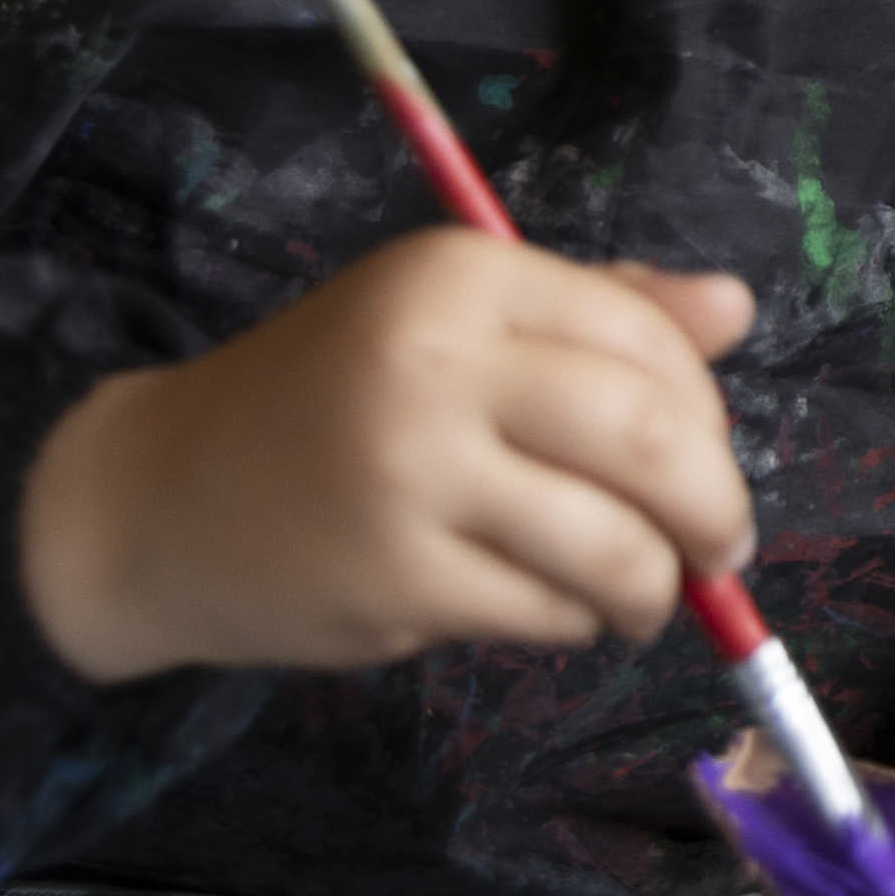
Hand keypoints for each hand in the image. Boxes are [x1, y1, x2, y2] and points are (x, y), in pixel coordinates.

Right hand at [15, 231, 759, 685]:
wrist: (156, 495)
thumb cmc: (326, 403)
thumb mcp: (447, 326)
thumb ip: (594, 313)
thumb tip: (738, 307)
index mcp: (458, 276)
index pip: (643, 336)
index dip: (704, 408)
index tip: (706, 452)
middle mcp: (435, 361)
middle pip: (652, 438)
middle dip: (715, 505)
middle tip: (722, 544)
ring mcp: (413, 474)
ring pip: (614, 543)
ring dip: (655, 585)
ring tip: (641, 595)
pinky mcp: (396, 577)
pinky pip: (547, 610)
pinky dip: (573, 619)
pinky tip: (547, 606)